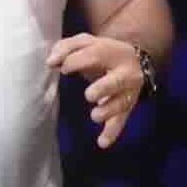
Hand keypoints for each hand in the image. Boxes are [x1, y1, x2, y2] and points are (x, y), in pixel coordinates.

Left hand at [46, 33, 142, 148]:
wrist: (136, 62)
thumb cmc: (102, 53)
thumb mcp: (86, 43)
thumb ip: (66, 48)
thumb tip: (51, 62)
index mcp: (113, 51)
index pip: (96, 54)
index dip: (78, 61)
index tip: (63, 69)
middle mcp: (125, 72)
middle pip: (118, 80)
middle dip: (104, 88)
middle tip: (89, 95)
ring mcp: (129, 91)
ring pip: (122, 103)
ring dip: (108, 111)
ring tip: (95, 116)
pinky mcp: (127, 108)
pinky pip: (122, 121)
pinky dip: (113, 132)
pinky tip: (102, 142)